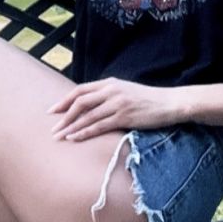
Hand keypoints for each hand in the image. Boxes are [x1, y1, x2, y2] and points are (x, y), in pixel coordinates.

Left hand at [48, 78, 182, 141]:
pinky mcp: (124, 117)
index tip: (53, 110)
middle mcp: (110, 91)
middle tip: (52, 127)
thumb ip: (108, 94)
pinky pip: (99, 125)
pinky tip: (75, 138)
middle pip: (79, 102)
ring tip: (60, 136)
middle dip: (63, 115)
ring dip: (71, 127)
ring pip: (87, 115)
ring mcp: (117, 104)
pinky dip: (85, 132)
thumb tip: (91, 105)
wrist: (170, 103)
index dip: (64, 100)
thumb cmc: (148, 99)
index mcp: (109, 83)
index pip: (80, 90)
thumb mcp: (125, 91)